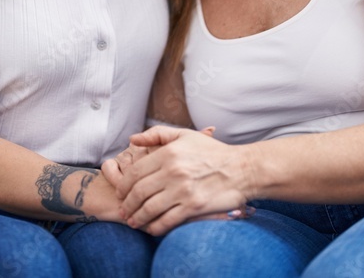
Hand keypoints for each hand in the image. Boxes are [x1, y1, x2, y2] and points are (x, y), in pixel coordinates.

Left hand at [116, 126, 248, 235]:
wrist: (242, 170)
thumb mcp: (185, 135)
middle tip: (123, 209)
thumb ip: (157, 135)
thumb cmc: (213, 152)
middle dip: (127, 204)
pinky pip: (167, 221)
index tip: (120, 192)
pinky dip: (155, 227)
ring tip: (133, 221)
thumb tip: (132, 139)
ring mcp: (183, 191)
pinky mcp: (193, 207)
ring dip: (137, 218)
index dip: (123, 185)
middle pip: (138, 192)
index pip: (135, 172)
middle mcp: (173, 172)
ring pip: (149, 208)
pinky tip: (151, 228)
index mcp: (168, 153)